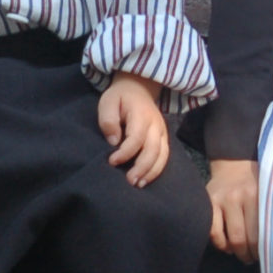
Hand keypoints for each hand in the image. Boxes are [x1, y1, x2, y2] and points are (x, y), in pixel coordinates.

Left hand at [98, 73, 171, 187]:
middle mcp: (156, 124)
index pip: (136, 138)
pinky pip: (164, 156)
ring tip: (138, 184)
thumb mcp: (107, 102)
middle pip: (153, 150)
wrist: (138, 88)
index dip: (125, 152)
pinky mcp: (163, 138)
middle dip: (141, 167)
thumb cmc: (120, 97)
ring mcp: (162, 132)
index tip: (111, 161)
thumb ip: (108, 120)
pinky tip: (146, 179)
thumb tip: (113, 141)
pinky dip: (156, 170)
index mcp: (142, 114)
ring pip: (162, 156)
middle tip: (129, 181)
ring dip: (151, 172)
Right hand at [207, 158, 259, 261]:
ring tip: (242, 255)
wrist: (233, 164)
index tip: (267, 255)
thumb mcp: (267, 193)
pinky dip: (221, 244)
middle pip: (245, 238)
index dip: (265, 249)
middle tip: (253, 259)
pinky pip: (213, 232)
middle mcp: (239, 196)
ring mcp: (222, 200)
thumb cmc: (256, 184)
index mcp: (258, 195)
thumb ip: (270, 213)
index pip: (263, 231)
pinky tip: (227, 246)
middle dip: (250, 255)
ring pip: (230, 238)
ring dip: (237, 252)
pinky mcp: (208, 203)